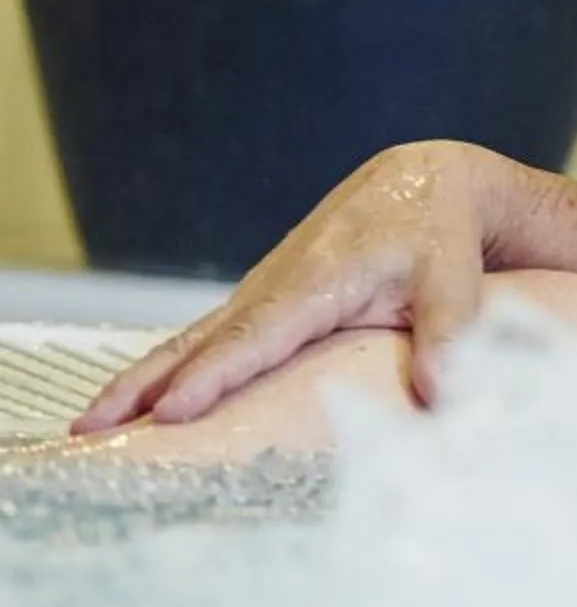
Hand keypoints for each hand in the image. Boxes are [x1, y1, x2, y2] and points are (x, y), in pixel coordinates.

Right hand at [72, 141, 491, 429]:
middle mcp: (280, 282)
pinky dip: (173, 365)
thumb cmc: (437, 228)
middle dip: (146, 381)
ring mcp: (267, 290)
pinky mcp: (270, 300)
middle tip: (92, 426)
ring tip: (95, 421)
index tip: (171, 408)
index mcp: (320, 277)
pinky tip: (145, 397)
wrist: (424, 181)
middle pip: (203, 339)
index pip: (257, 335)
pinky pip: (214, 336)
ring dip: (144, 377)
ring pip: (197, 338)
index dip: (214, 374)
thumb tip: (441, 395)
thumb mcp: (454, 275)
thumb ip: (450, 332)